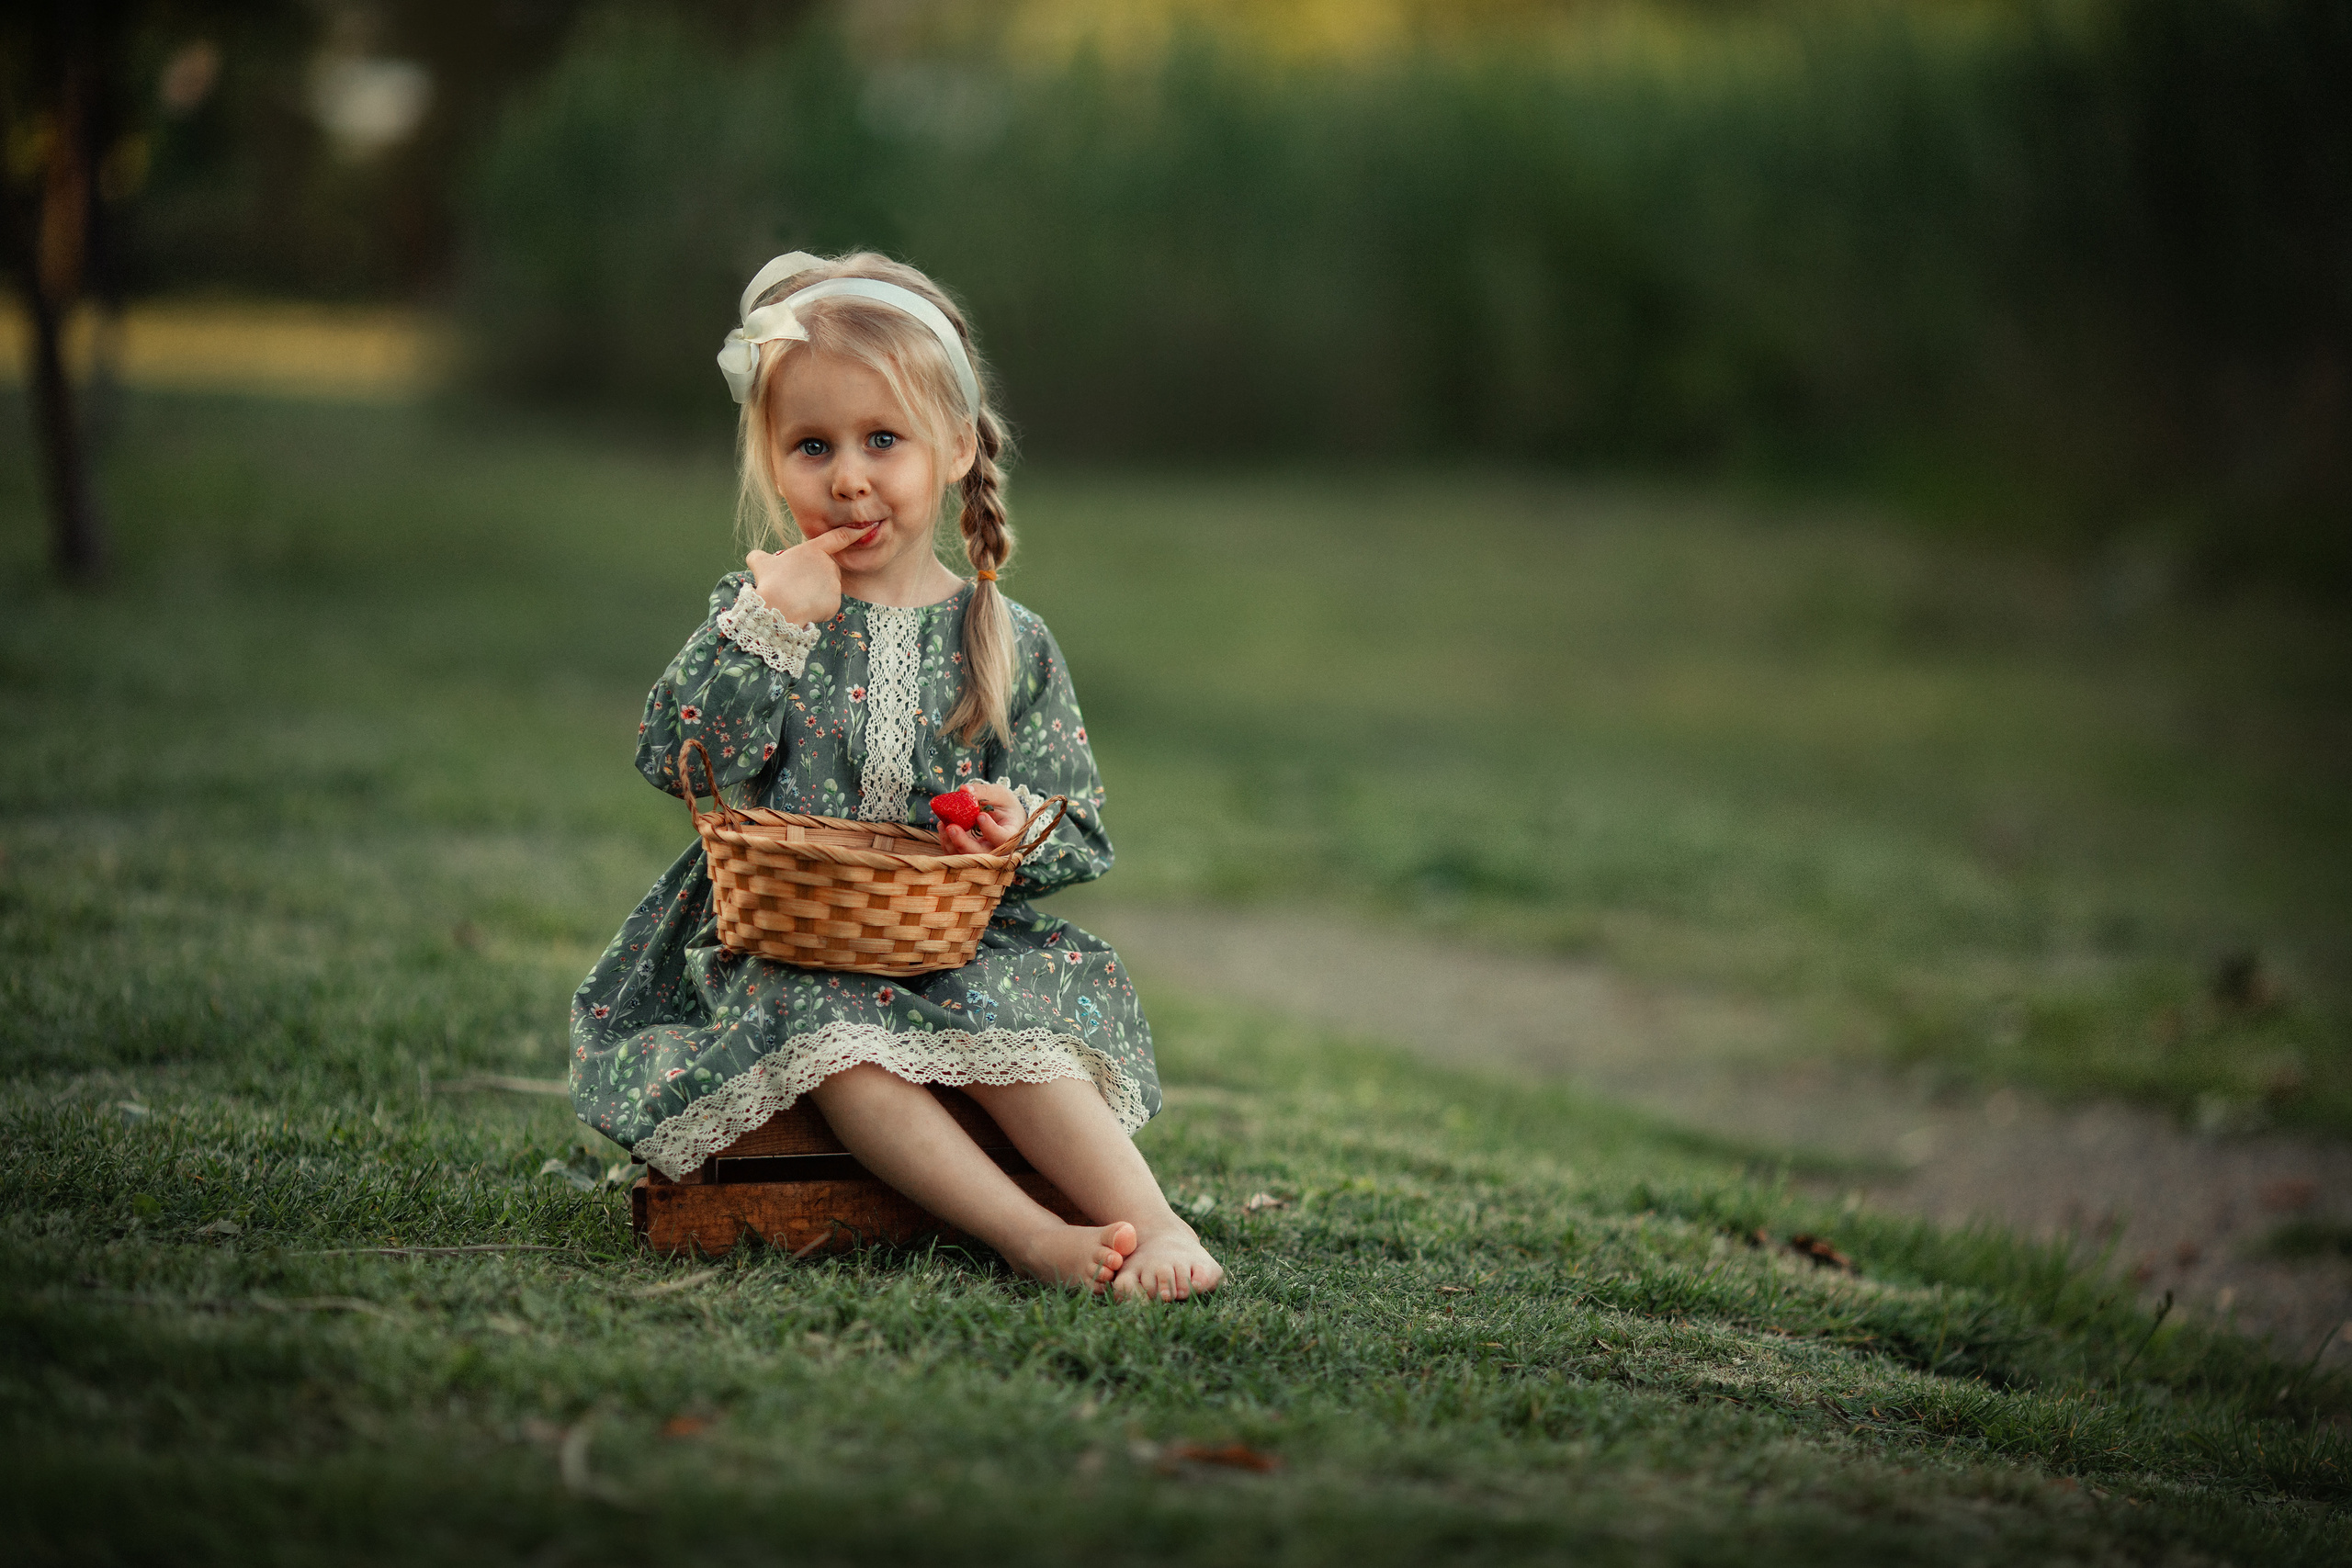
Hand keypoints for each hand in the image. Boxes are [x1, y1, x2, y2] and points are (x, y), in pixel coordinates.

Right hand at [746, 526, 866, 624]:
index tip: (867, 526)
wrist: (778, 609)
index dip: (853, 531)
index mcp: (813, 550)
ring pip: (825, 591)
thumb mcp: (760, 564)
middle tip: (794, 588)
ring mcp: (833, 583)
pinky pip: (827, 607)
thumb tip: (755, 557)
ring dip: (814, 596)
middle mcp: (828, 564)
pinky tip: (804, 611)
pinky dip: (817, 611)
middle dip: (813, 580)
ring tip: (797, 600)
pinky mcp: (835, 602)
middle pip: (826, 572)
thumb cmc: (769, 583)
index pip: (837, 538)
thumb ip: (759, 557)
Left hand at [937, 779, 1025, 854]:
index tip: (980, 815)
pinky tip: (943, 826)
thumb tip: (964, 789)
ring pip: (965, 857)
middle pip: (981, 855)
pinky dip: (946, 842)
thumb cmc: (1004, 805)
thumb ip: (984, 791)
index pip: (1003, 838)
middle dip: (963, 843)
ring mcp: (981, 854)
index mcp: (1010, 834)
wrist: (1003, 817)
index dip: (991, 830)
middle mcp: (997, 849)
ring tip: (943, 823)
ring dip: (951, 842)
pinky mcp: (968, 853)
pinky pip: (955, 854)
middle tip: (951, 827)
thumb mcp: (999, 794)